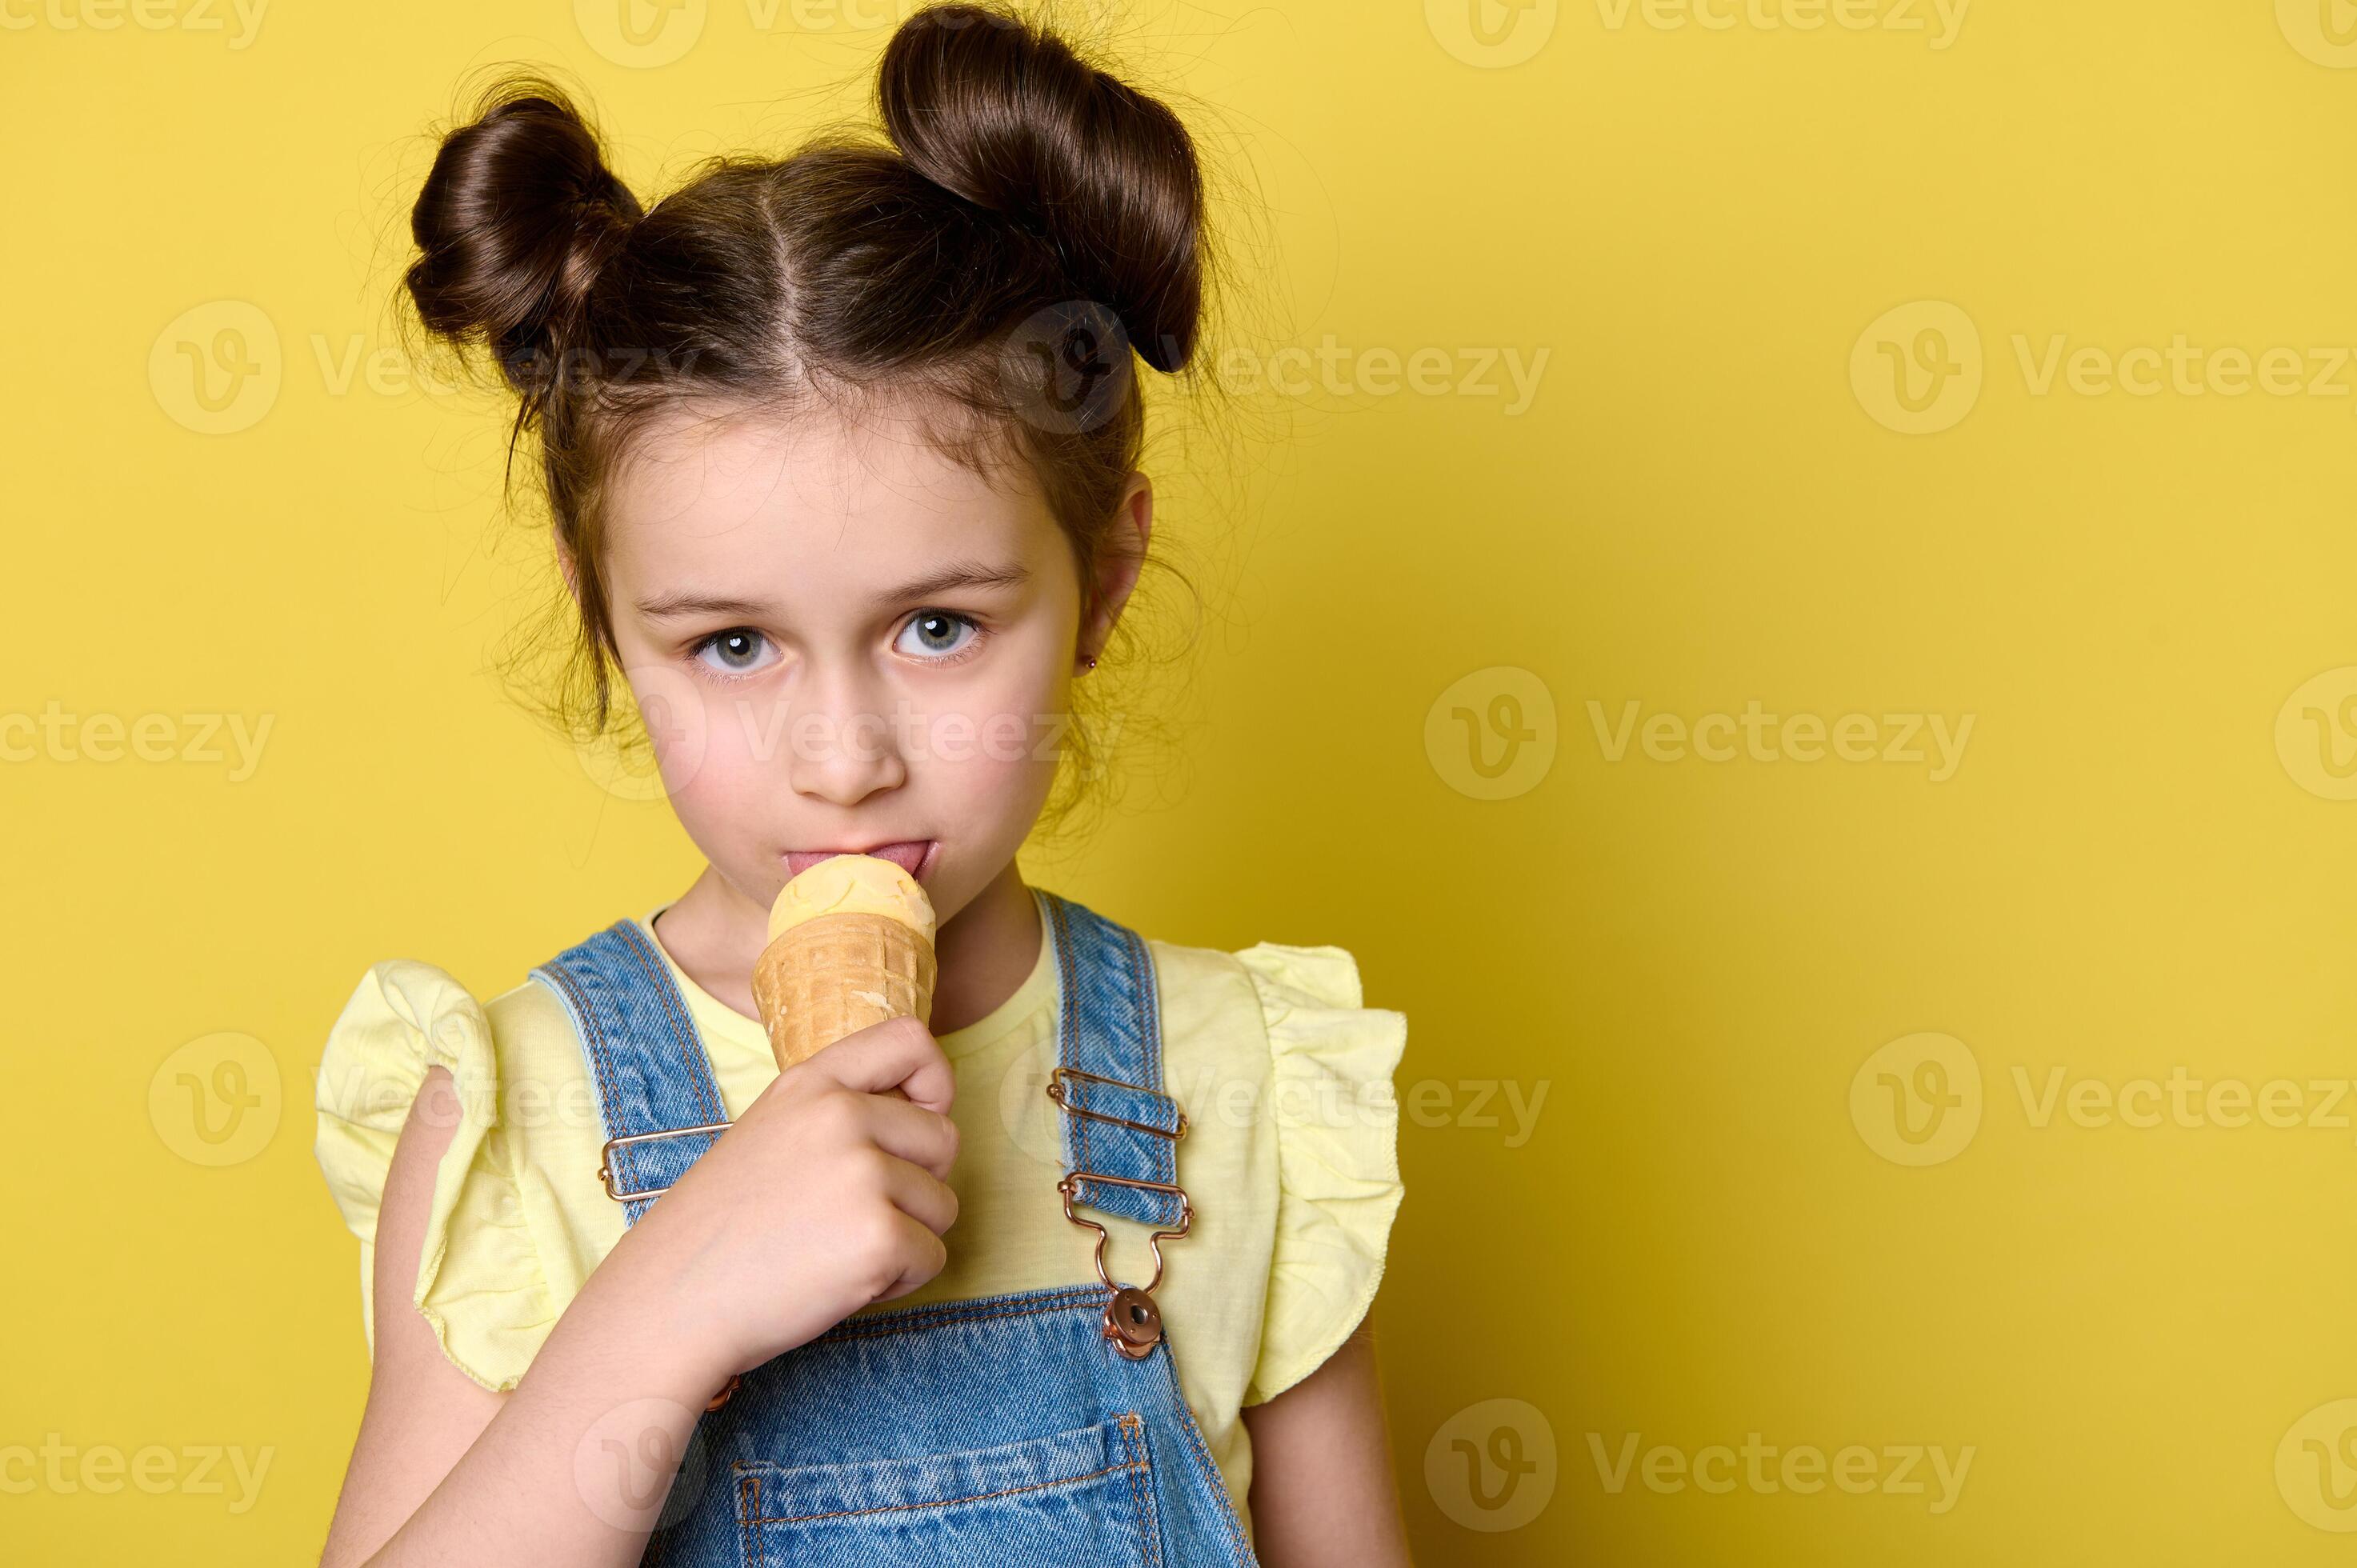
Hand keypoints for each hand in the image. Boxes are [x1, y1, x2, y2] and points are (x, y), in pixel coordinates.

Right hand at [614, 1013, 960, 1379]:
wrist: (670, 1306)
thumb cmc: (720, 1233)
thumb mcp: (770, 1136)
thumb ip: (837, 1115)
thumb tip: (925, 1118)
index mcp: (811, 1084)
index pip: (911, 1040)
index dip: (933, 1084)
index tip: (919, 1122)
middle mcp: (840, 1115)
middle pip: (943, 1139)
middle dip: (916, 1186)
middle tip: (849, 1218)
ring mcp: (863, 1174)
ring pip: (942, 1205)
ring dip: (905, 1239)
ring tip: (832, 1252)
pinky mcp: (880, 1236)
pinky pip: (931, 1258)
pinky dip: (897, 1281)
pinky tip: (837, 1282)